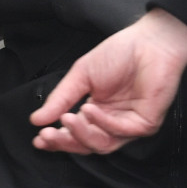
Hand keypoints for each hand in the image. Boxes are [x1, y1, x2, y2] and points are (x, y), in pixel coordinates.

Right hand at [30, 9, 186, 153]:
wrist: (149, 42)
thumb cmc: (119, 53)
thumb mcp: (81, 74)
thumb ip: (60, 98)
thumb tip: (37, 118)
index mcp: (96, 111)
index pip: (75, 133)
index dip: (57, 139)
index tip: (38, 138)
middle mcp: (112, 122)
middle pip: (86, 144)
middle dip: (64, 142)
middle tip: (46, 136)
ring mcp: (129, 125)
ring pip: (102, 144)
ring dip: (81, 134)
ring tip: (67, 118)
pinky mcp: (144, 125)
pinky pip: (119, 132)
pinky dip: (102, 123)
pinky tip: (89, 109)